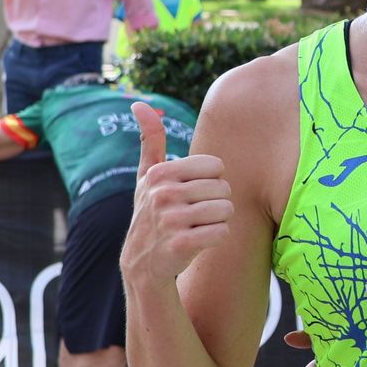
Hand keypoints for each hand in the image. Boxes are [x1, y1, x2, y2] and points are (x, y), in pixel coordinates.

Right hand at [119, 101, 232, 283]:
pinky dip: (217, 237)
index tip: (190, 193)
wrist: (142, 263)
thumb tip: (139, 103)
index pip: (216, 166)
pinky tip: (198, 241)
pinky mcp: (181, 245)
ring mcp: (171, 220)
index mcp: (160, 174)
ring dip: (218, 220)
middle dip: (216, 202)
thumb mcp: (148, 176)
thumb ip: (150, 140)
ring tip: (196, 226)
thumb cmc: (152, 212)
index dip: (210, 181)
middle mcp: (163, 194)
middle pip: (224, 188)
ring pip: (227, 209)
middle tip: (194, 214)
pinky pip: (223, 232)